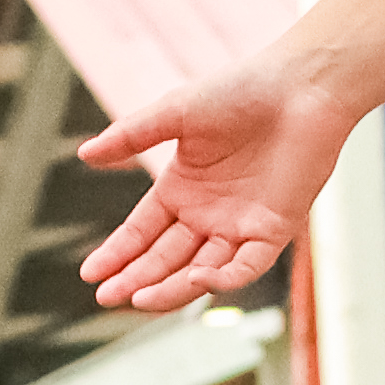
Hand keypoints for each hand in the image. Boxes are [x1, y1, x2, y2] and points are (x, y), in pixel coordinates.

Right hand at [74, 39, 350, 313]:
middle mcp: (207, 214)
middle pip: (165, 259)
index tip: (91, 274)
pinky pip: (247, 266)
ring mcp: (240, 226)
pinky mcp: (274, 230)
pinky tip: (199, 278)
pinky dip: (224, 277)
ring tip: (140, 298)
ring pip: (201, 271)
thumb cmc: (241, 90)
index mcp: (181, 189)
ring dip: (171, 288)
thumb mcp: (175, 112)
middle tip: (106, 297)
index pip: (141, 233)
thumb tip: (84, 154)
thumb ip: (130, 134)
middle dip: (135, 280)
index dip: (117, 254)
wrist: (300, 86)